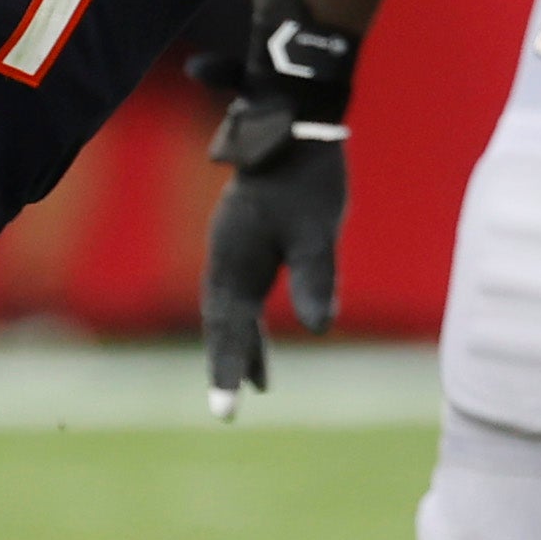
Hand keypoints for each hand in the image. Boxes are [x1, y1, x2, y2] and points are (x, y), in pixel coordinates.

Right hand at [203, 152, 345, 412]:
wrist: (293, 126)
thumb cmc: (307, 178)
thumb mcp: (316, 231)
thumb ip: (315, 277)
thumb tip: (319, 329)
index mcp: (233, 260)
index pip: (227, 328)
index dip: (225, 370)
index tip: (225, 414)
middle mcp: (225, 258)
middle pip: (221, 323)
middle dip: (227, 364)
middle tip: (230, 409)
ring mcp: (232, 250)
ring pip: (230, 309)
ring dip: (242, 344)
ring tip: (258, 383)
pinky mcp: (246, 242)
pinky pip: (242, 294)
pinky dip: (249, 321)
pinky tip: (264, 334)